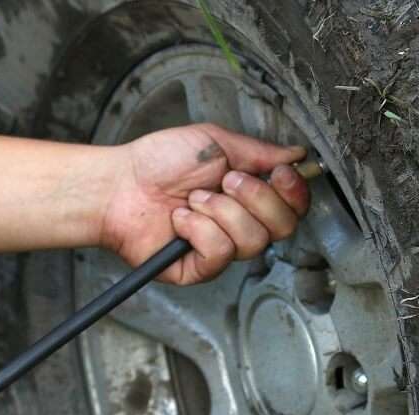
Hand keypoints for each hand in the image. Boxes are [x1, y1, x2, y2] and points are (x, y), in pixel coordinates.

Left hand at [99, 124, 311, 284]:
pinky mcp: (199, 269)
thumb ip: (260, 151)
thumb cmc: (160, 161)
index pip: (293, 206)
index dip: (294, 192)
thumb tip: (297, 154)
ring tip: (193, 199)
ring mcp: (220, 248)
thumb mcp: (217, 142)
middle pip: (282, 227)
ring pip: (252, 241)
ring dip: (220, 211)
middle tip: (224, 181)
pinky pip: (220, 254)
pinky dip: (199, 230)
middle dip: (256, 198)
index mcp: (248, 195)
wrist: (121, 184)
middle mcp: (239, 224)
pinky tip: (181, 220)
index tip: (279, 173)